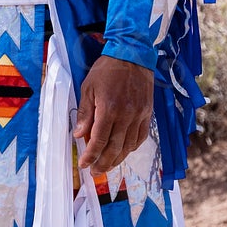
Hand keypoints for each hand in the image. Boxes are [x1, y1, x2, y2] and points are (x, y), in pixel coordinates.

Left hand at [74, 57, 154, 175]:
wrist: (132, 55)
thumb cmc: (107, 69)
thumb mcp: (88, 87)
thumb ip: (86, 113)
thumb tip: (79, 134)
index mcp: (109, 109)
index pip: (99, 140)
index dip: (91, 155)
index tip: (84, 164)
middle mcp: (126, 115)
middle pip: (115, 148)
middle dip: (104, 163)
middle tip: (95, 172)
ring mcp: (139, 115)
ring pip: (129, 146)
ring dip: (118, 159)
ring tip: (108, 165)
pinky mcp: (147, 113)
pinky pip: (141, 137)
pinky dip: (132, 147)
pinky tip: (124, 151)